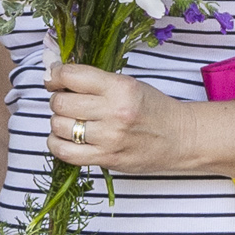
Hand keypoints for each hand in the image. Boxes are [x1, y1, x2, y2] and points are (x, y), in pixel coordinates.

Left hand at [39, 60, 187, 174]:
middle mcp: (114, 112)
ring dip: (58, 121)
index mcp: (120, 87)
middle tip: (68, 101)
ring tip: (70, 120)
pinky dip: (57, 143)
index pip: (71, 76)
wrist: (179, 138)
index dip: (55, 76)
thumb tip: (54, 75)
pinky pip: (64, 152)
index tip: (55, 79)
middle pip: (61, 103)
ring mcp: (109, 138)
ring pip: (59, 126)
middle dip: (58, 99)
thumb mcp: (128, 84)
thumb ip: (94, 80)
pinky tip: (65, 138)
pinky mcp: (106, 158)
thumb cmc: (152, 109)